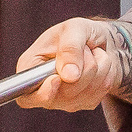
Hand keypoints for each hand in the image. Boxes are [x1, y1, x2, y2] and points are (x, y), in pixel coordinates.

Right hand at [14, 18, 128, 111]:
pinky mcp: (82, 103)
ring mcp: (62, 100)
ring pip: (84, 95)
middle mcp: (42, 88)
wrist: (99, 40)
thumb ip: (70, 48)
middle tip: (85, 48)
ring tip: (93, 54)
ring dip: (98, 69)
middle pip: (63, 95)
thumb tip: (69, 76)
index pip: (27, 96)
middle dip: (83, 68)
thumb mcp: (74, 28)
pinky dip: (104, 76)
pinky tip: (99, 65)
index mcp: (30, 68)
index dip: (43, 93)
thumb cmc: (80, 32)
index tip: (56, 79)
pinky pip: (97, 96)